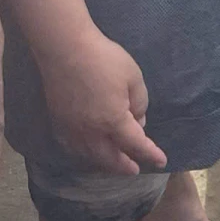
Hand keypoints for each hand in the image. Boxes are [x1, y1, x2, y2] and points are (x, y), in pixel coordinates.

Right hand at [37, 30, 165, 175]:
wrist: (66, 50)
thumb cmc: (105, 60)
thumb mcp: (134, 78)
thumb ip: (139, 103)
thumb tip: (138, 122)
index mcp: (113, 121)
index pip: (135, 145)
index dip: (150, 154)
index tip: (160, 161)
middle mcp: (91, 132)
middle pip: (110, 158)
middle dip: (124, 166)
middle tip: (135, 170)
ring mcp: (71, 129)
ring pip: (89, 156)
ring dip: (104, 163)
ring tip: (114, 164)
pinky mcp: (58, 123)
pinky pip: (72, 148)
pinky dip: (84, 155)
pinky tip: (88, 152)